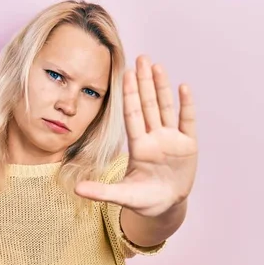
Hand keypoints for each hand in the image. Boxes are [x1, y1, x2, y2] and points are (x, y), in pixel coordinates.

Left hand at [75, 55, 197, 216]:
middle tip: (141, 58)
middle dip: (144, 82)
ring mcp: (171, 140)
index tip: (125, 73)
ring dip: (162, 87)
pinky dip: (186, 105)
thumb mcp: (122, 196)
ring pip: (166, 108)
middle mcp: (154, 138)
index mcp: (138, 147)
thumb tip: (75, 190)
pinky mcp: (188, 145)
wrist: (166, 207)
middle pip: (148, 105)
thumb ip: (101, 191)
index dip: (130, 95)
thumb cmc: (143, 200)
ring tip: (158, 66)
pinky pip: (187, 121)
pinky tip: (183, 87)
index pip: (132, 115)